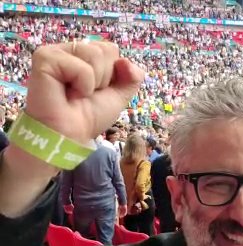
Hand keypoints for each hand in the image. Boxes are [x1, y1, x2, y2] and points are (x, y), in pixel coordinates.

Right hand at [0, 41, 143, 216]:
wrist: (69, 135)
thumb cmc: (88, 116)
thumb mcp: (119, 95)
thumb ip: (132, 77)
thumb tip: (126, 61)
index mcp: (84, 55)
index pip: (111, 49)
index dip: (113, 74)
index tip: (98, 90)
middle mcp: (70, 50)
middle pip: (105, 49)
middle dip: (104, 77)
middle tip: (85, 93)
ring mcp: (55, 52)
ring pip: (95, 54)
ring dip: (93, 82)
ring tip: (76, 93)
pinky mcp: (45, 57)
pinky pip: (81, 67)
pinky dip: (83, 84)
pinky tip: (68, 93)